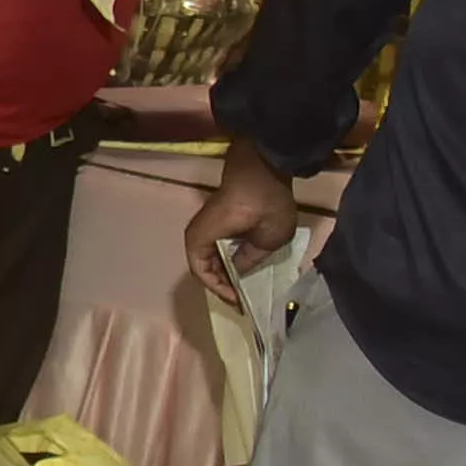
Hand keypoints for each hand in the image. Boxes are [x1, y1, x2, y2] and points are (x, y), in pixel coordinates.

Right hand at [187, 138, 300, 304]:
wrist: (265, 164)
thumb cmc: (263, 202)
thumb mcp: (267, 239)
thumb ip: (251, 259)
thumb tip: (240, 269)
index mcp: (200, 239)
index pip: (202, 274)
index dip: (221, 290)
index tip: (241, 301)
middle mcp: (198, 233)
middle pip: (205, 266)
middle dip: (223, 283)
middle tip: (243, 297)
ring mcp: (208, 225)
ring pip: (212, 256)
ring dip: (226, 270)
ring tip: (245, 283)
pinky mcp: (219, 219)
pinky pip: (219, 245)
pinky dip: (230, 257)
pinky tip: (247, 262)